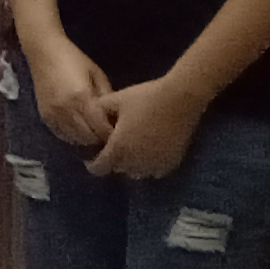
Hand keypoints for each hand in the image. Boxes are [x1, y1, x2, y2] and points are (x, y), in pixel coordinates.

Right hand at [24, 33, 116, 150]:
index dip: (112, 133)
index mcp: (82, 98)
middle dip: (101, 137)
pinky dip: (73, 136)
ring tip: (95, 131)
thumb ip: (107, 96)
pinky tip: (80, 129)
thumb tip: (116, 116)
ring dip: (87, 138)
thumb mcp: (96, 74)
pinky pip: (62, 135)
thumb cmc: (73, 59)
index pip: (101, 128)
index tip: (120, 132)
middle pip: (89, 137)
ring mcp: (53, 115)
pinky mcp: (44, 116)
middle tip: (109, 133)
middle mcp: (66, 110)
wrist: (43, 51)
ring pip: (75, 139)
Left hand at [87, 71, 205, 180]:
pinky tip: (149, 150)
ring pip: (136, 172)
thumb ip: (98, 111)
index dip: (92, 164)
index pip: (100, 168)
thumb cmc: (146, 97)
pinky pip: (154, 170)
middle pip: (118, 169)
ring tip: (132, 147)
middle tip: (115, 145)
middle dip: (113, 159)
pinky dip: (149, 164)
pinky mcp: (171, 163)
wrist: (181, 98)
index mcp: (119, 148)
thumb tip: (88, 119)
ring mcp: (155, 165)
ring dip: (131, 164)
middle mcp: (135, 162)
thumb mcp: (115, 100)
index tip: (92, 157)